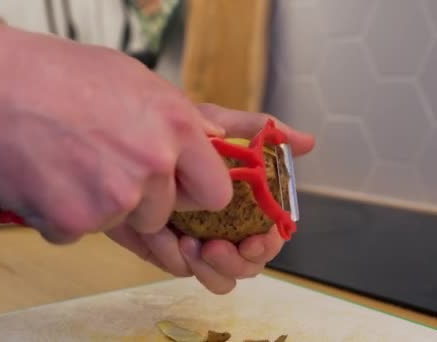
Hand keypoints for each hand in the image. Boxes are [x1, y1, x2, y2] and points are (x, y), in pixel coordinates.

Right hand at [0, 24, 232, 243]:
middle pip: (165, 214)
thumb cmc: (57, 74)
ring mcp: (114, 198)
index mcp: (175, 128)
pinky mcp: (74, 223)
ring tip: (70, 164)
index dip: (197, 193)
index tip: (180, 188)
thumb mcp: (135, 79)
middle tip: (106, 167)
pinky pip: (79, 232)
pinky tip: (47, 178)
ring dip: (100, 206)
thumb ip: (180, 116)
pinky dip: (63, 214)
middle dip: (143, 201)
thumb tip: (213, 137)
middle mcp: (152, 167)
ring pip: (122, 223)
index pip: (216, 193)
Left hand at [106, 103, 314, 293]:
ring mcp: (198, 241)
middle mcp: (226, 227)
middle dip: (235, 263)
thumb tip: (308, 142)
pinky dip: (170, 256)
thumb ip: (262, 133)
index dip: (267, 244)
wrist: (127, 141)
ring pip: (219, 278)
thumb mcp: (219, 123)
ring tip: (188, 244)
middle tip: (213, 248)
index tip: (254, 239)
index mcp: (244, 205)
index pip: (269, 236)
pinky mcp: (167, 249)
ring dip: (207, 268)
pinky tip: (158, 235)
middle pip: (247, 265)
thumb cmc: (178, 132)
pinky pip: (178, 268)